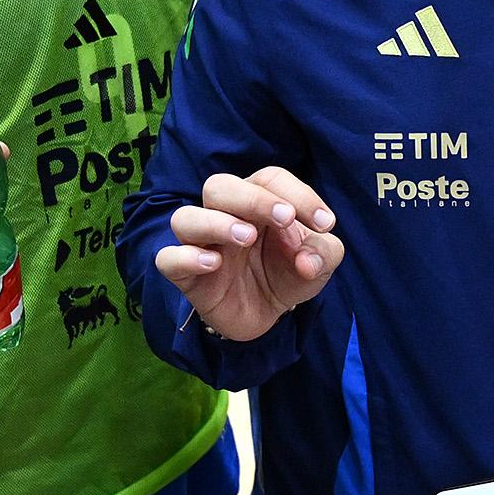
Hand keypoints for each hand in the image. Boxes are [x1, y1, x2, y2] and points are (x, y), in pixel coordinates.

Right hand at [153, 167, 342, 344]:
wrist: (266, 315)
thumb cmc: (288, 273)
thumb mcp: (319, 263)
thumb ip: (323, 254)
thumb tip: (306, 260)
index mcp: (258, 202)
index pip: (269, 179)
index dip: (299, 195)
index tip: (325, 224)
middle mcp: (224, 215)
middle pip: (220, 186)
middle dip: (254, 199)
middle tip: (285, 219)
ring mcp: (201, 244)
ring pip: (186, 218)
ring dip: (216, 223)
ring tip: (246, 238)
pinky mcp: (185, 275)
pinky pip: (168, 258)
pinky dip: (186, 257)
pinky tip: (215, 265)